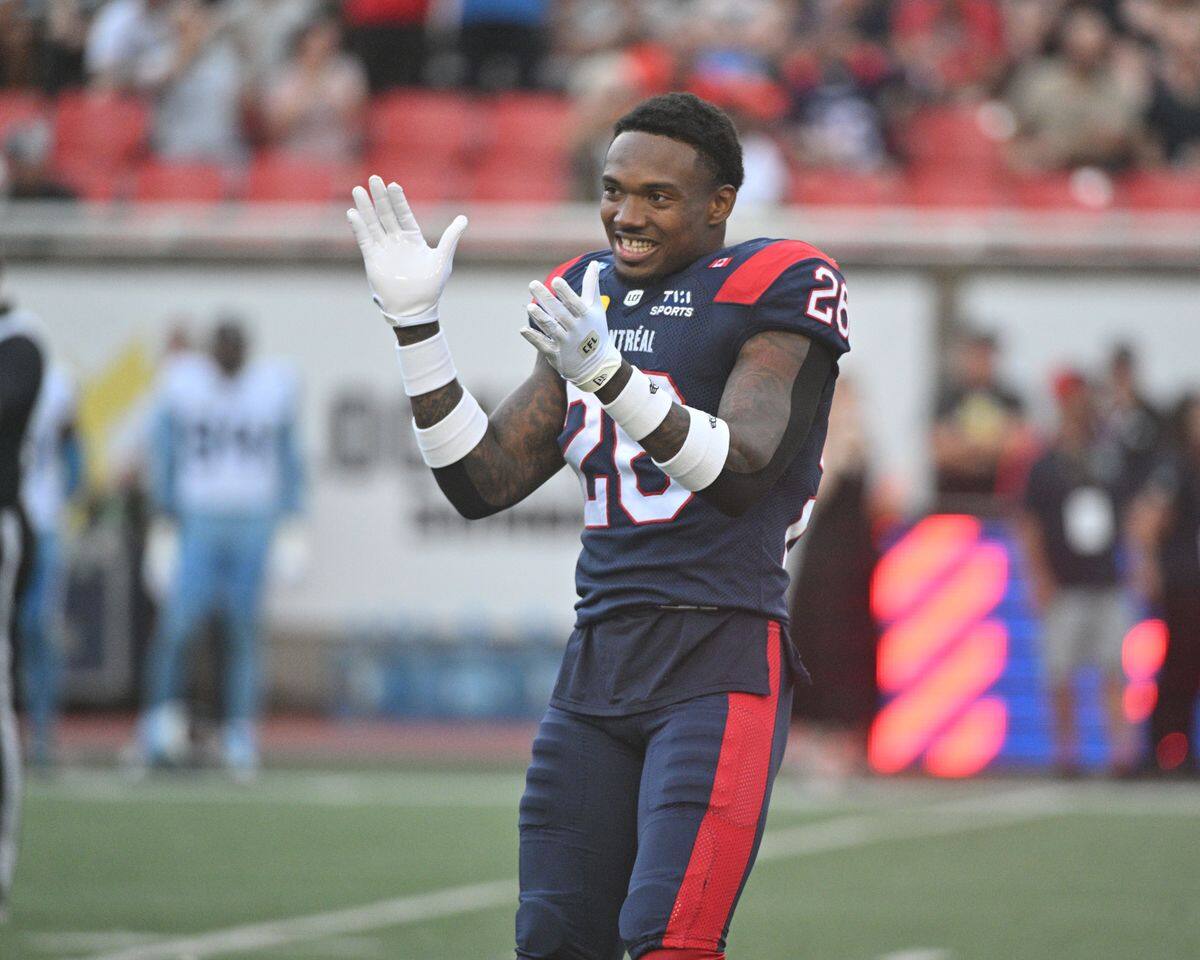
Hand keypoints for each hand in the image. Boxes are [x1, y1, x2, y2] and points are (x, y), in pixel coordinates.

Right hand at [346, 175, 467, 326]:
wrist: (416, 308)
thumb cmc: (431, 287)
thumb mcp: (442, 259)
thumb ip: (450, 237)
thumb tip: (464, 217)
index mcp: (413, 238)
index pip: (403, 213)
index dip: (398, 200)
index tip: (393, 185)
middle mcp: (397, 241)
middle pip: (386, 214)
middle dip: (380, 197)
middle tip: (374, 178)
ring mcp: (384, 249)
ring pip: (373, 223)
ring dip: (365, 207)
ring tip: (357, 190)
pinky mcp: (373, 260)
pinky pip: (364, 240)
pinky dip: (359, 227)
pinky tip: (353, 213)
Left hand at [522, 261, 622, 391]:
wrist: (596, 364)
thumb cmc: (595, 330)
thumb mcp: (596, 309)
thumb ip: (592, 286)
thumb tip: (594, 263)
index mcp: (586, 317)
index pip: (575, 303)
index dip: (566, 292)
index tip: (555, 280)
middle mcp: (576, 329)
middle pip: (560, 313)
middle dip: (546, 299)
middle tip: (532, 283)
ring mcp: (566, 343)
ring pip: (551, 328)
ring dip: (540, 318)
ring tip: (530, 306)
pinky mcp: (556, 354)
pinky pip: (543, 345)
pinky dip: (534, 338)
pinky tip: (523, 329)